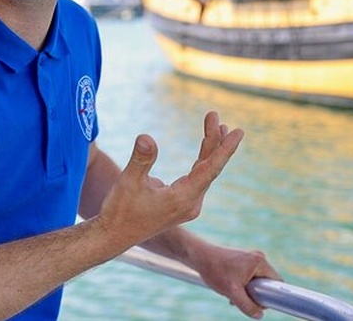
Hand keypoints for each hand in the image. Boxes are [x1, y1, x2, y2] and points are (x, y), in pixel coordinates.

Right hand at [96, 111, 243, 248]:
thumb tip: (146, 137)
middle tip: (215, 115)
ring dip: (209, 148)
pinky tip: (205, 147)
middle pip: (210, 167)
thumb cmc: (120, 210)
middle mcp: (191, 203)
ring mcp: (187, 205)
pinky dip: (201, 160)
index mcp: (183, 199)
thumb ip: (141, 159)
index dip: (225, 148)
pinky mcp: (180, 204)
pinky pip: (197, 177)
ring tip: (216, 125)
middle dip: (214, 140)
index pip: (211, 168)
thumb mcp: (129, 182)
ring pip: (204, 172)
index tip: (238, 132)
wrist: (113, 236)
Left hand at [193, 243, 282, 318]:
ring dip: (247, 291)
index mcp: (259, 261)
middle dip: (255, 294)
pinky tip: (230, 289)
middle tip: (241, 298)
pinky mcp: (243, 260)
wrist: (199, 257)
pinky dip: (242, 285)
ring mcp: (250, 257)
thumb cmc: (215, 271)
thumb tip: (259, 315)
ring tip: (232, 293)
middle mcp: (257, 257)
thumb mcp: (232, 292)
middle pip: (266, 283)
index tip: (260, 303)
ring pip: (257, 281)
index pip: (277, 282)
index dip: (271, 295)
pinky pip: (249, 277)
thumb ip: (247, 306)